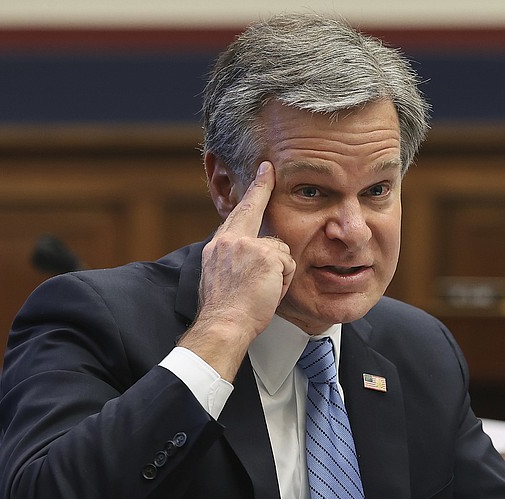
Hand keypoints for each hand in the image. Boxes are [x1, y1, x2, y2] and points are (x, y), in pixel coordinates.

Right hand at [178, 161, 294, 379]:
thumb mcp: (222, 279)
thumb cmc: (225, 312)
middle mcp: (229, 240)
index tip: (261, 171)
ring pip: (279, 249)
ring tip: (262, 292)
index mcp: (217, 246)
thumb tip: (251, 255)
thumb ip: (235, 260)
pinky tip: (268, 293)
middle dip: (261, 186)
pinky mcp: (264, 255)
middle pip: (253, 210)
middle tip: (268, 167)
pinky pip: (288, 264)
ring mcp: (246, 245)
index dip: (250, 192)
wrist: (223, 325)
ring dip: (278, 273)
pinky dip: (283, 282)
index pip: (236, 214)